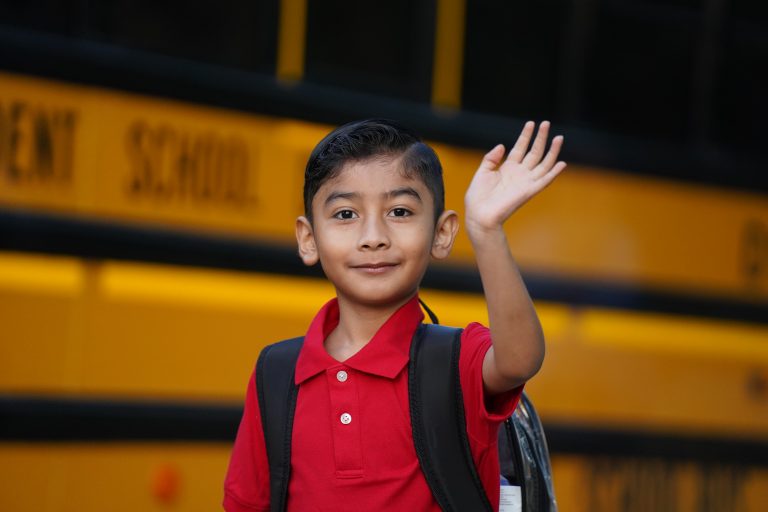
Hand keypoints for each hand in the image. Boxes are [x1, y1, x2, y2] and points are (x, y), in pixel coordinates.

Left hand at [464, 121, 564, 235]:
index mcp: (507, 168)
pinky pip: (544, 181)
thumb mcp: (483, 172)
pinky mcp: (528, 192)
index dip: (525, 136)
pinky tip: (562, 163)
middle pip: (534, 152)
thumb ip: (491, 158)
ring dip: (552, 151)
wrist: (479, 215)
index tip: (531, 123)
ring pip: (543, 164)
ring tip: (559, 138)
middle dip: (540, 138)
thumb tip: (502, 145)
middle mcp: (519, 173)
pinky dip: (553, 173)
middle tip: (546, 123)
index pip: (520, 148)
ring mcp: (525, 182)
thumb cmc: (478, 197)